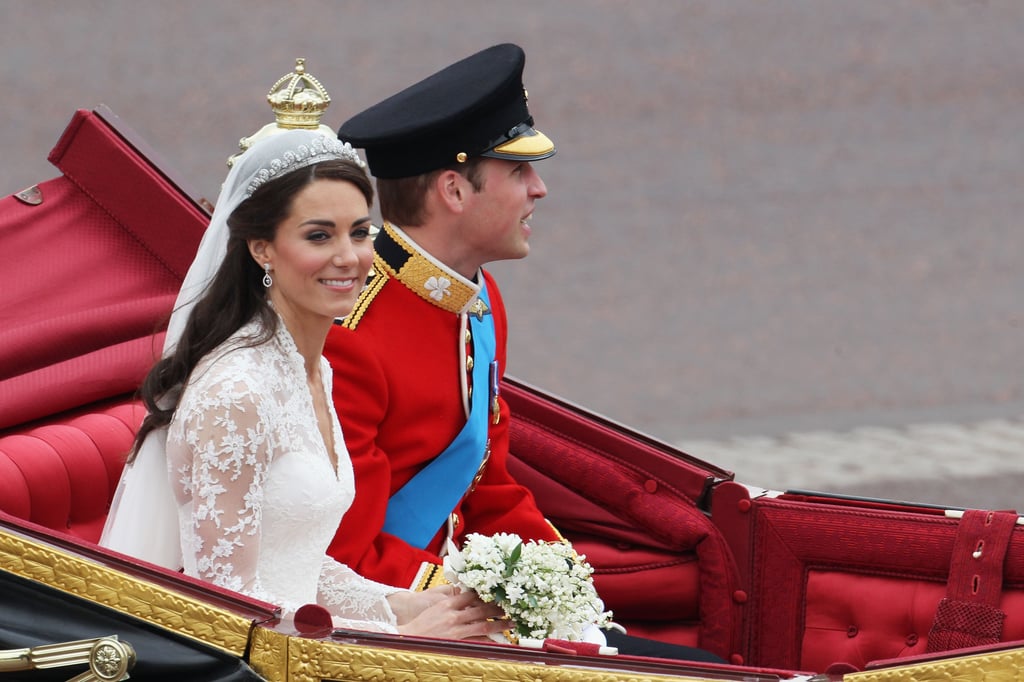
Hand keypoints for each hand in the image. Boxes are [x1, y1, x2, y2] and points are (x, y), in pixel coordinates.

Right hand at [389, 588, 509, 639]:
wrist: (408, 638)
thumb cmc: (421, 623)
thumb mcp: (435, 606)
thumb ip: (451, 600)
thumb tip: (466, 594)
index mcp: (448, 603)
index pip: (471, 595)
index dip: (486, 594)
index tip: (497, 593)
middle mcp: (453, 615)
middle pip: (481, 610)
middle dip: (498, 608)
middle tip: (510, 607)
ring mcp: (456, 630)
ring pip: (483, 626)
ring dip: (499, 624)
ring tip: (511, 623)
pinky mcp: (456, 643)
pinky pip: (476, 642)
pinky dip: (488, 641)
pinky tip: (498, 641)